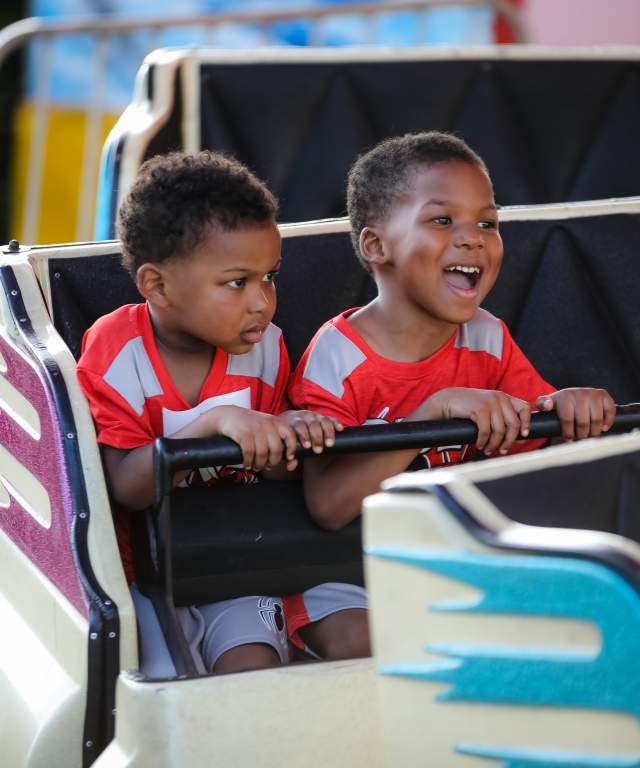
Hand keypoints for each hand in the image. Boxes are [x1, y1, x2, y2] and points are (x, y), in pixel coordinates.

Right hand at [207, 405, 297, 471]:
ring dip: (259, 464)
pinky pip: (249, 453)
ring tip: (256, 467)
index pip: (290, 435)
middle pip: (276, 449)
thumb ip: (278, 440)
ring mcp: (255, 428)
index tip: (289, 458)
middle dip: (273, 462)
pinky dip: (248, 462)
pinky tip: (247, 465)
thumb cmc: (249, 426)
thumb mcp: (266, 428)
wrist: (227, 415)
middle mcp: (266, 424)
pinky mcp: (243, 433)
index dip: (292, 449)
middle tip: (267, 467)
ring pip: (263, 453)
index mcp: (275, 422)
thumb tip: (292, 463)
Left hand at [279, 410, 343, 454]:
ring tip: (330, 444)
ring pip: (323, 421)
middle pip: (312, 424)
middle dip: (317, 437)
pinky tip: (340, 429)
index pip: (299, 426)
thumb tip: (291, 465)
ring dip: (327, 432)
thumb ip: (289, 455)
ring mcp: (314, 416)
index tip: (307, 447)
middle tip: (318, 449)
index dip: (304, 436)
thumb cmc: (288, 436)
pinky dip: (336, 423)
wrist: (288, 421)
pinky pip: (330, 418)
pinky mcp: (322, 417)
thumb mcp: (285, 443)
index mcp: (293, 422)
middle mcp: (304, 417)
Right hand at [412, 387, 531, 455]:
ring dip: (494, 444)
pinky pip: (486, 431)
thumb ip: (501, 416)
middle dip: (509, 441)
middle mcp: (499, 397)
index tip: (523, 436)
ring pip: (500, 430)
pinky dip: (483, 441)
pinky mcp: (479, 409)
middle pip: (514, 424)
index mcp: (504, 397)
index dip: (526, 424)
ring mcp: (490, 402)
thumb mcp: (488, 408)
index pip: (525, 408)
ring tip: (488, 450)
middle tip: (502, 450)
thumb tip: (519, 436)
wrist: (447, 400)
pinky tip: (479, 444)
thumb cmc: (468, 408)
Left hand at [536, 388, 615, 440]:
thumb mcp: (546, 404)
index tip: (568, 439)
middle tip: (579, 438)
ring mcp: (593, 393)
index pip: (567, 420)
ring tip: (589, 435)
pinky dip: (608, 422)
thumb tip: (547, 405)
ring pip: (597, 420)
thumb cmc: (558, 405)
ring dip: (594, 432)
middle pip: (583, 423)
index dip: (568, 433)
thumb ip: (542, 404)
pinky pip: (610, 411)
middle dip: (581, 435)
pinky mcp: (604, 395)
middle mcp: (580, 393)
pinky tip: (602, 428)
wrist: (572, 396)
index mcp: (565, 396)